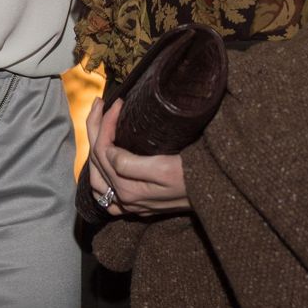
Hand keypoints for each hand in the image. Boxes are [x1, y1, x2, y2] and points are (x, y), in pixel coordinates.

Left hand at [86, 95, 189, 217]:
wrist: (215, 193)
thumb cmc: (193, 178)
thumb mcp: (165, 167)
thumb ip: (130, 165)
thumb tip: (109, 153)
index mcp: (127, 189)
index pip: (104, 149)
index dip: (106, 122)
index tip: (119, 102)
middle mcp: (124, 199)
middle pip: (96, 160)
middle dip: (95, 127)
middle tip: (100, 103)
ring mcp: (129, 204)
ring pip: (96, 178)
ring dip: (93, 148)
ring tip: (97, 123)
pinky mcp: (137, 205)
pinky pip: (105, 195)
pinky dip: (98, 175)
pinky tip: (102, 161)